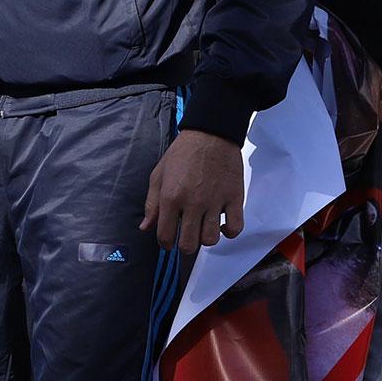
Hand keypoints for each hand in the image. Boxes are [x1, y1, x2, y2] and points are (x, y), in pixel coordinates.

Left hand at [141, 129, 245, 256]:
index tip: (169, 241)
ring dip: (206, 239)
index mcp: (171, 198)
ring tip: (203, 229)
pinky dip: (229, 232)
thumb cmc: (182, 154)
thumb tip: (146, 228)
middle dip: (185, 246)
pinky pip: (235, 227)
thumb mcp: (158, 175)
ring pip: (211, 240)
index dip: (165, 244)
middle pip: (189, 244)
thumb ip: (151, 204)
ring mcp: (215, 202)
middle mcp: (193, 203)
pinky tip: (222, 225)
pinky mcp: (235, 198)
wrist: (211, 134)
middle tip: (186, 238)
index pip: (165, 236)